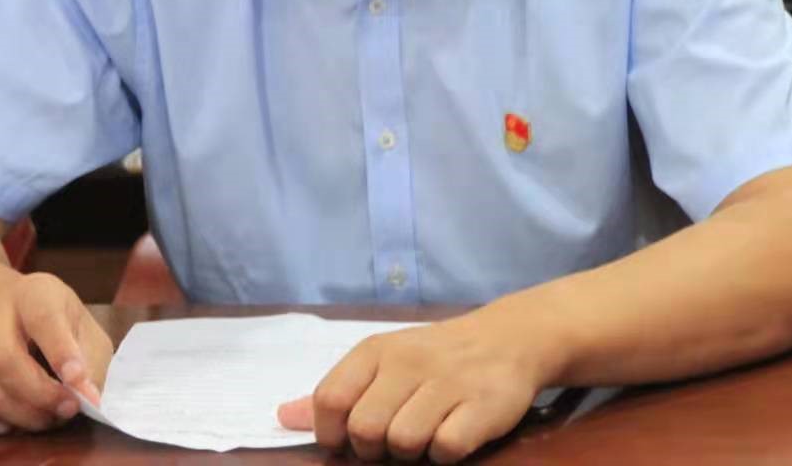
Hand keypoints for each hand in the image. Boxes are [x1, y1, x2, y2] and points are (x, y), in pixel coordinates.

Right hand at [0, 271, 112, 437]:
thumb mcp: (83, 325)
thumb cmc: (54, 321)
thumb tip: (89, 399)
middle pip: (6, 362)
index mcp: (33, 294)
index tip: (78, 381)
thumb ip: (91, 360)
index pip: (43, 319)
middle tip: (69, 409)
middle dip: (42, 396)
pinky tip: (6, 425)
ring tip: (49, 418)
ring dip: (23, 416)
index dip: (62, 353)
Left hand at [277, 308, 556, 462]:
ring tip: (426, 434)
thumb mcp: (383, 363)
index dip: (332, 432)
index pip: (329, 399)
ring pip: (403, 441)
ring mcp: (448, 383)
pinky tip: (453, 434)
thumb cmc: (434, 358)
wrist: (507, 338)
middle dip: (374, 448)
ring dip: (412, 452)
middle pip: (364, 428)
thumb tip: (283, 417)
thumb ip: (337, 392)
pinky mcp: (482, 405)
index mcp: (376, 351)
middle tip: (394, 438)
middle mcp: (409, 362)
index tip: (350, 438)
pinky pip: (446, 448)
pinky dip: (446, 452)